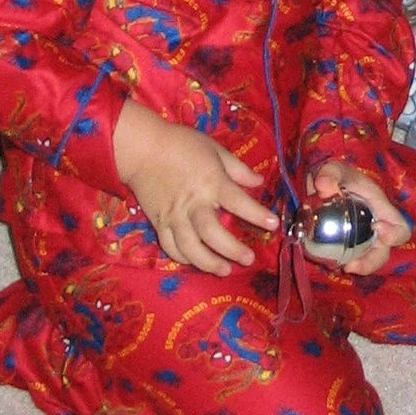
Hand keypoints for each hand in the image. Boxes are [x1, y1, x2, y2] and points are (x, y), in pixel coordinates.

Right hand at [113, 100, 278, 274]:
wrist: (142, 148)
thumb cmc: (181, 144)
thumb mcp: (214, 149)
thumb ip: (237, 168)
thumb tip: (259, 182)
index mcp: (212, 182)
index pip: (238, 202)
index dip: (257, 214)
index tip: (273, 224)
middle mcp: (194, 203)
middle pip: (213, 233)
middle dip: (232, 249)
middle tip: (249, 259)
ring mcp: (174, 216)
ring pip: (191, 247)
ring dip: (208, 262)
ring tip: (225, 270)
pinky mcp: (159, 222)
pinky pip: (170, 246)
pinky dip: (183, 258)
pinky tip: (196, 262)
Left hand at [310, 160, 409, 275]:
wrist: (322, 186)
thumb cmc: (337, 175)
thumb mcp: (334, 169)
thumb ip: (330, 173)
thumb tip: (323, 186)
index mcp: (380, 208)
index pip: (400, 227)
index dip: (395, 233)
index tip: (378, 228)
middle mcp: (375, 228)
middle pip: (384, 252)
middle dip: (372, 261)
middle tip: (353, 263)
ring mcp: (362, 241)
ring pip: (368, 260)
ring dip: (359, 267)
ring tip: (345, 267)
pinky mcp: (347, 248)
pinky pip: (351, 261)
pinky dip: (343, 264)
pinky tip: (331, 264)